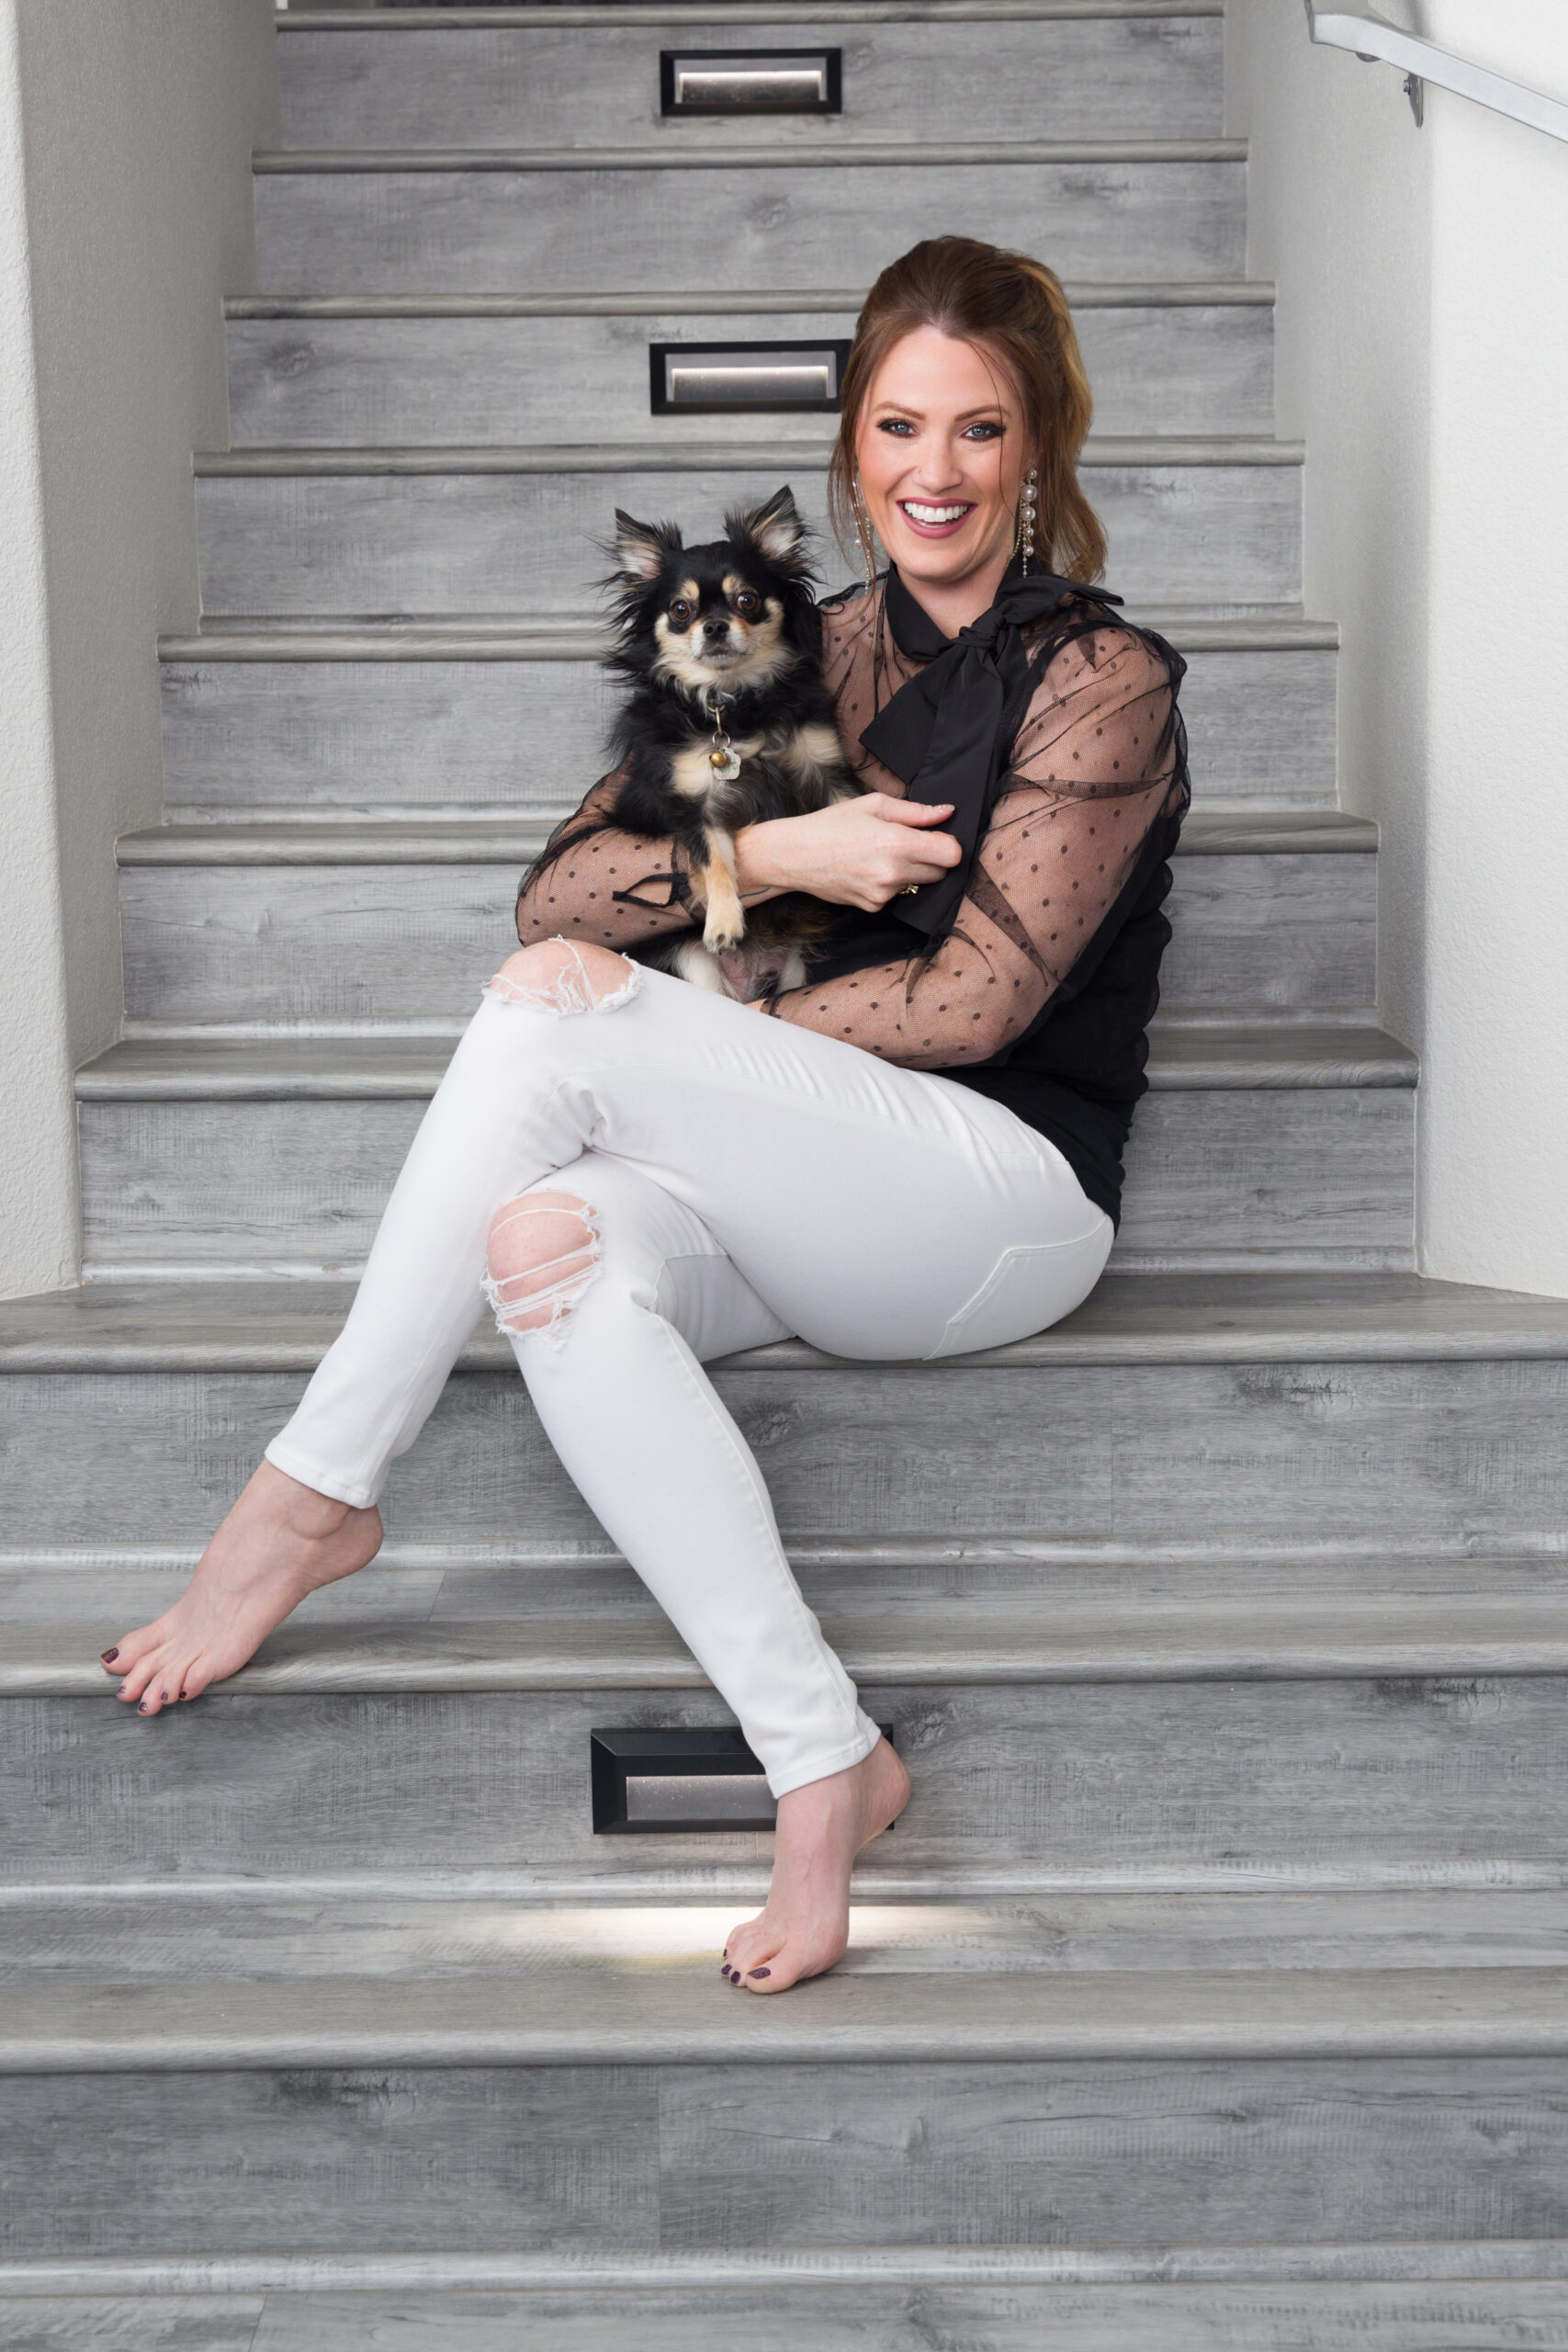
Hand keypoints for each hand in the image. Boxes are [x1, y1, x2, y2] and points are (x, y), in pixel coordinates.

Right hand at [735, 795, 961, 913]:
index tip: (935, 837)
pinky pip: (896, 895)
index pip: (952, 855)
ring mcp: (883, 894)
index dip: (948, 844)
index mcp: (897, 843)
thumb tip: (946, 812)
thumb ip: (916, 811)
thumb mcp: (873, 806)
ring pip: (917, 884)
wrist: (795, 856)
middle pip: (940, 872)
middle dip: (931, 858)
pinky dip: (889, 884)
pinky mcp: (873, 907)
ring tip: (878, 855)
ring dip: (909, 871)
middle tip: (905, 843)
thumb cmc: (832, 825)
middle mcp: (894, 873)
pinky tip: (867, 870)